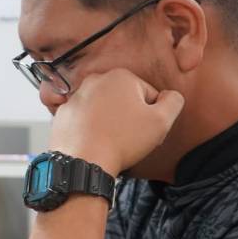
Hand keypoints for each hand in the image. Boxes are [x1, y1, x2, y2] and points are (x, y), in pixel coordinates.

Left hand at [47, 68, 184, 173]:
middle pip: (124, 99)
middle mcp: (94, 81)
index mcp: (120, 76)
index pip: (148, 94)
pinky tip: (95, 142)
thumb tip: (170, 96)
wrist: (84, 162)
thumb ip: (173, 102)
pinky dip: (90, 129)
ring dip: (110, 122)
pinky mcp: (63, 114)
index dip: (152, 115)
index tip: (146, 130)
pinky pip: (85, 120)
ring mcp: (75, 97)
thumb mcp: (161, 121)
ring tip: (112, 141)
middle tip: (130, 137)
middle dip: (130, 116)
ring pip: (103, 109)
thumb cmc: (123, 141)